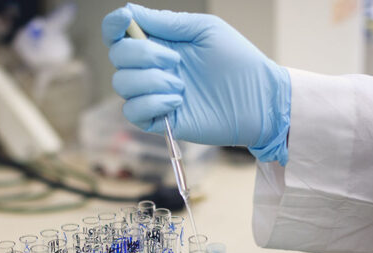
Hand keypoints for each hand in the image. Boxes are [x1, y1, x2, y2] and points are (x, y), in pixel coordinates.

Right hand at [102, 4, 290, 164]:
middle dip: (142, 55)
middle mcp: (152, 68)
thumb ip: (168, 23)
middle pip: (118, 57)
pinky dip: (151, 103)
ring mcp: (153, 94)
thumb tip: (130, 12)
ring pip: (122, 85)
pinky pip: (132, 111)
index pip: (120, 33)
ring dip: (151, 82)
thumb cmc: (238, 62)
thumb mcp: (206, 30)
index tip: (124, 21)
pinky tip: (177, 102)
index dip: (114, 26)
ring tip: (181, 86)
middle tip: (176, 61)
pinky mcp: (158, 119)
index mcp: (160, 43)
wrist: (257, 101)